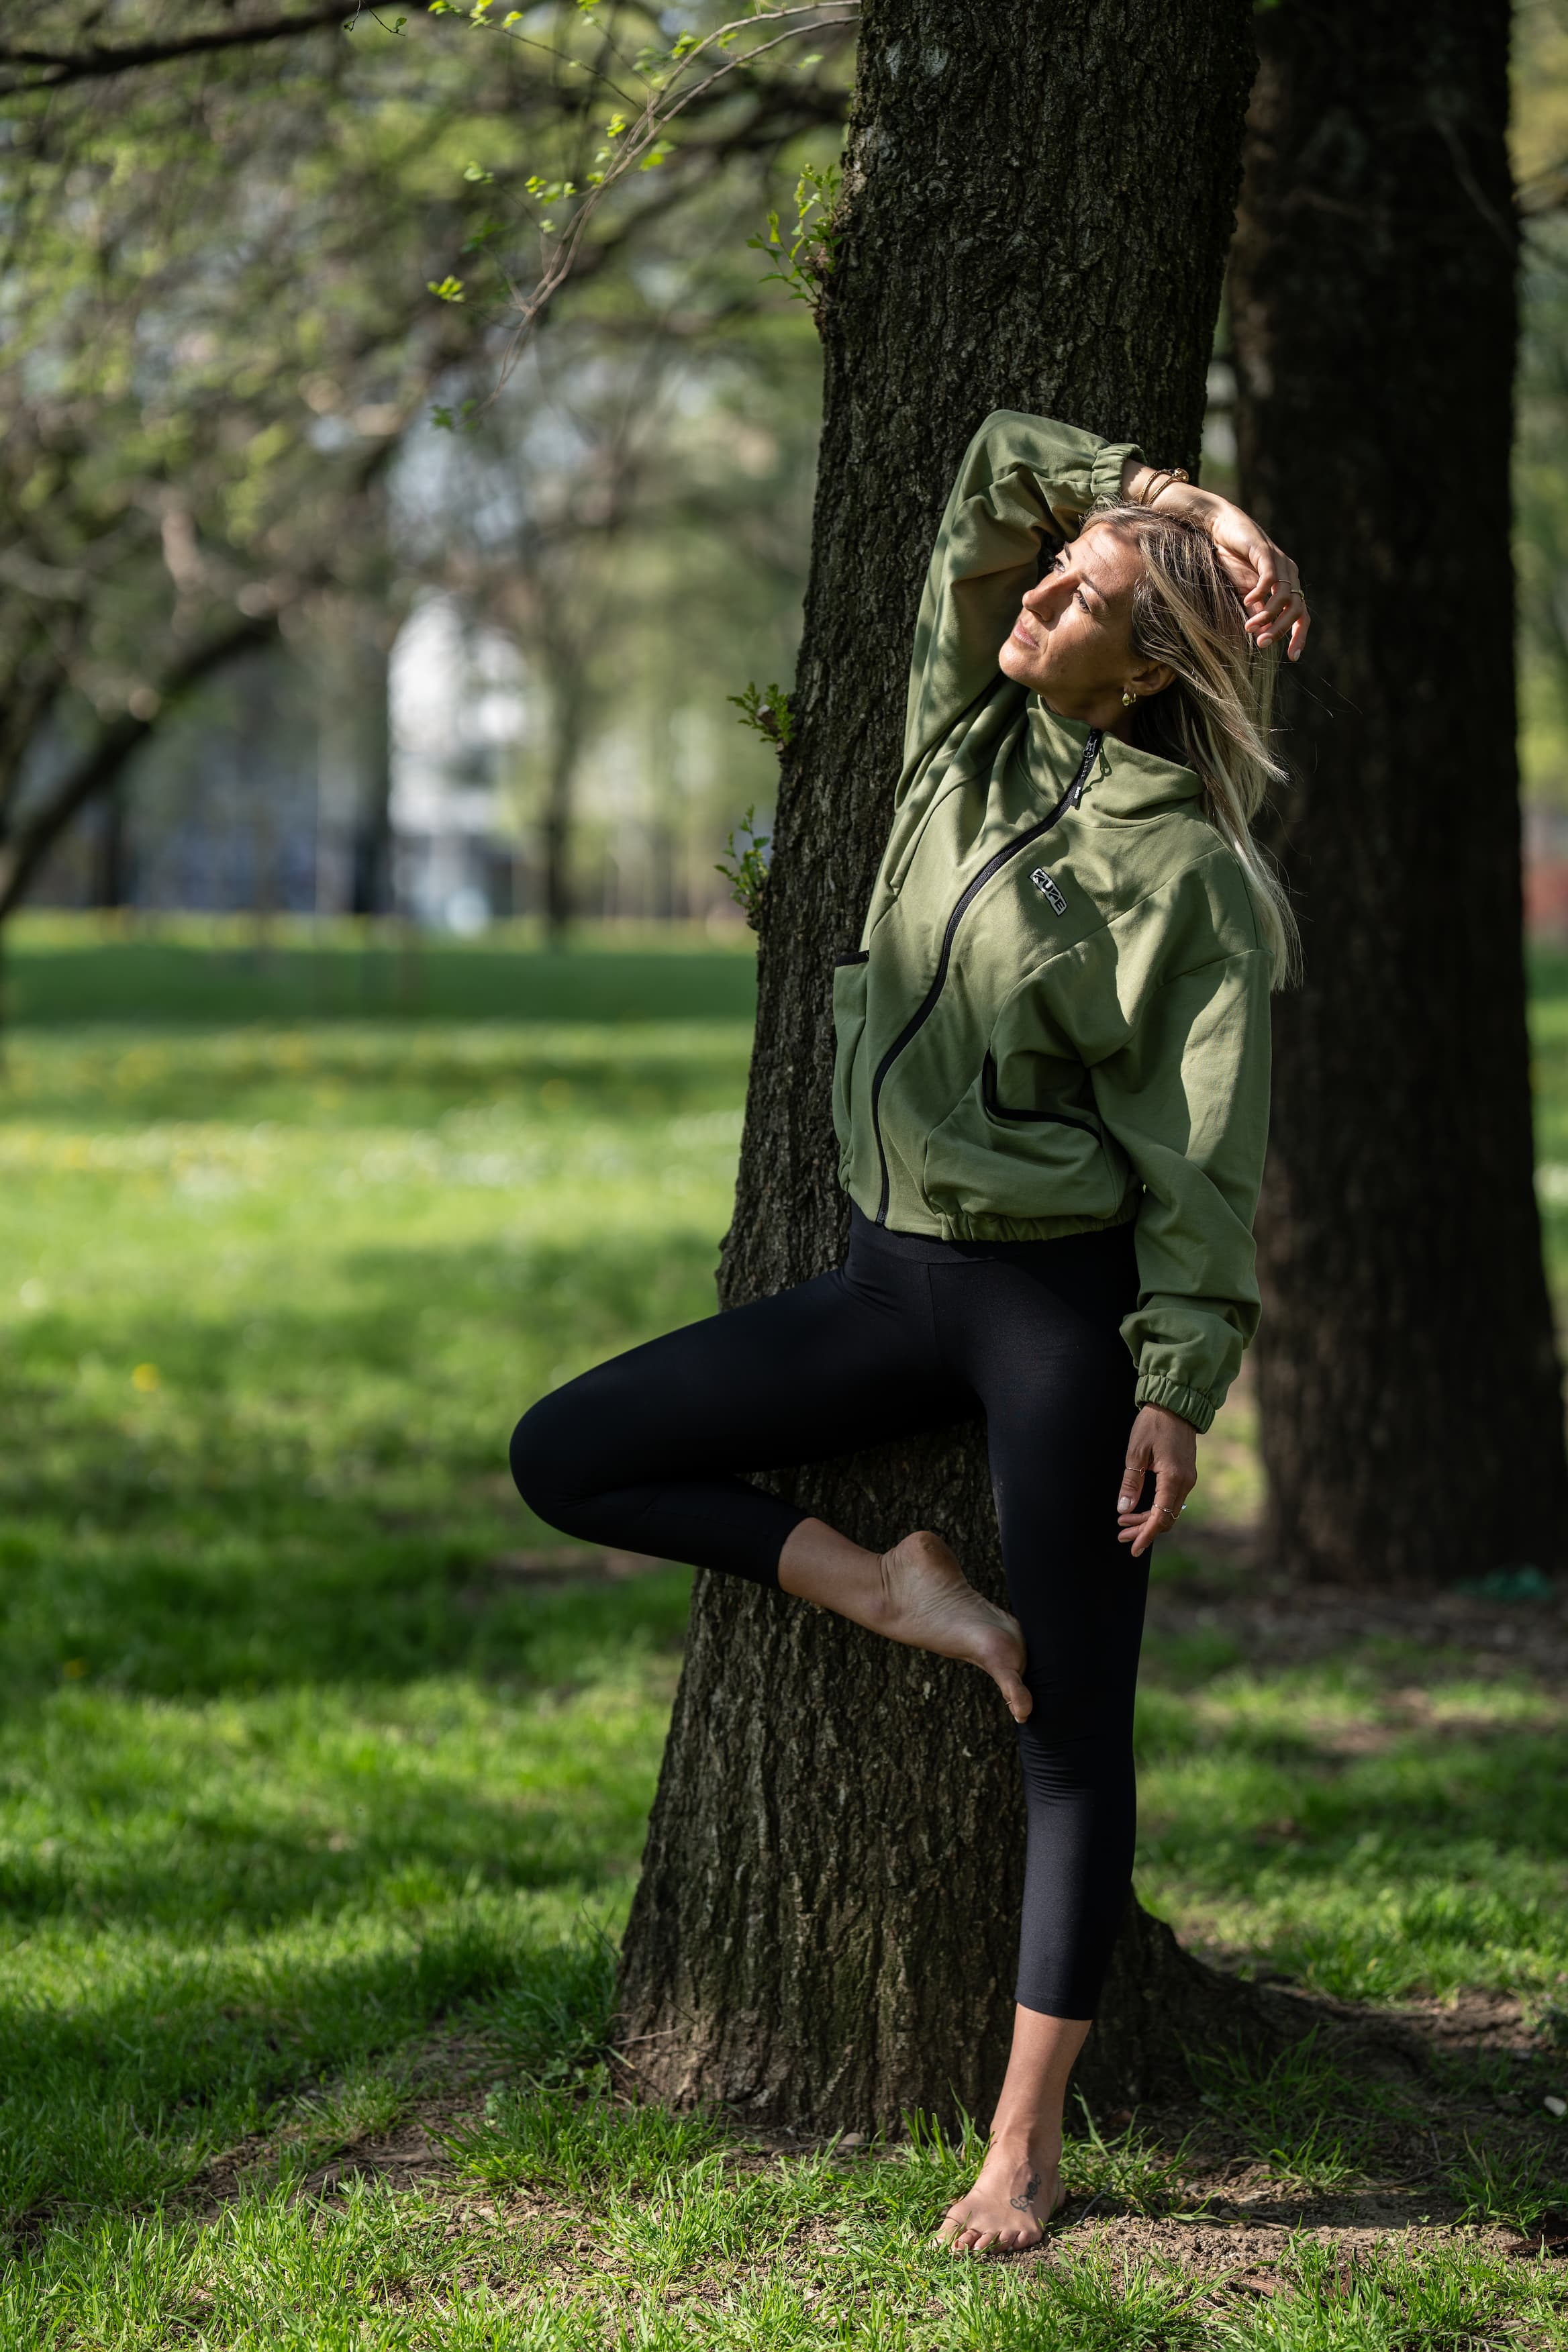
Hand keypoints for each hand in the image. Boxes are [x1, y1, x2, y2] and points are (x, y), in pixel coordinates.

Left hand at [1116, 1404, 1196, 1557]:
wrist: (1175, 1405)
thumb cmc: (1153, 1424)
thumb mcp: (1136, 1452)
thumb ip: (1131, 1483)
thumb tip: (1124, 1509)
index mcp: (1173, 1478)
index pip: (1160, 1517)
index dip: (1146, 1535)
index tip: (1134, 1548)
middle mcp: (1185, 1482)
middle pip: (1166, 1519)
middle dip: (1144, 1530)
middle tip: (1121, 1535)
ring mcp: (1188, 1479)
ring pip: (1169, 1511)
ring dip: (1148, 1520)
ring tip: (1125, 1524)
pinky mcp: (1185, 1475)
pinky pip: (1172, 1500)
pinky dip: (1156, 1509)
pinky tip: (1139, 1509)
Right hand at [1196, 495, 1309, 662]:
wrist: (1221, 528)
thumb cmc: (1233, 560)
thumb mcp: (1245, 592)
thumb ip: (1257, 611)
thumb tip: (1262, 636)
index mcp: (1287, 585)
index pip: (1301, 615)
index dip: (1299, 636)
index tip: (1292, 658)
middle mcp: (1289, 574)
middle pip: (1296, 610)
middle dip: (1281, 631)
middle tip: (1262, 644)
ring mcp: (1280, 563)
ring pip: (1284, 597)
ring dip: (1267, 616)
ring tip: (1249, 626)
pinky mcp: (1266, 552)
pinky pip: (1270, 579)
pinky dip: (1260, 593)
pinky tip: (1247, 601)